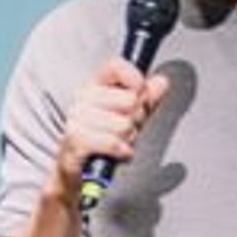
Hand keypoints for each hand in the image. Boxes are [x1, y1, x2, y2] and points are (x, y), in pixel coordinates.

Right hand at [55, 54, 164, 196]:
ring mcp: (75, 120)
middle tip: (126, 128)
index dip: (135, 78)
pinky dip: (121, 150)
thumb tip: (161, 82)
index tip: (139, 92)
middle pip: (129, 100)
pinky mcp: (75, 142)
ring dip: (128, 138)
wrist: (78, 171)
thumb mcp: (130, 116)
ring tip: (118, 142)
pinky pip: (112, 141)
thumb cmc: (102, 141)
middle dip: (136, 119)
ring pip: (123, 124)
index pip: (115, 66)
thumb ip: (147, 98)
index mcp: (93, 86)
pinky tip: (118, 152)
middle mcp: (81, 99)